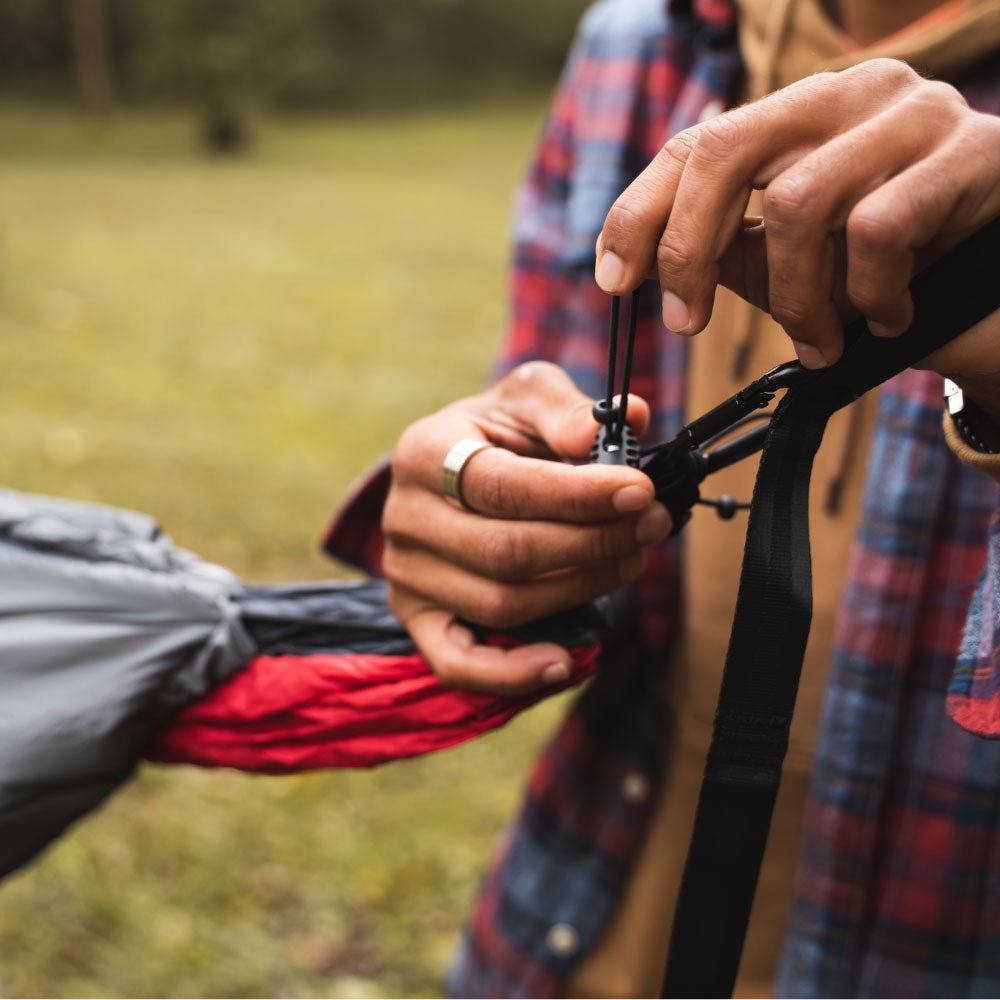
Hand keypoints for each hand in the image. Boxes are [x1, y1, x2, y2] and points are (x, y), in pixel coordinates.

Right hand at [383, 361, 671, 694]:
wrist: (451, 469)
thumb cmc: (496, 433)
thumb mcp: (527, 399)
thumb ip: (569, 409)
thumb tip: (631, 419)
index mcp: (424, 451)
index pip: (502, 486)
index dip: (576, 495)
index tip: (640, 492)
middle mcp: (404, 517)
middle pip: (506, 551)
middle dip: (592, 543)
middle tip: (651, 526)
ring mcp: (406, 574)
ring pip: (499, 603)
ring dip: (578, 590)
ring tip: (630, 561)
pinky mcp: (416, 617)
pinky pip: (457, 664)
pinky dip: (513, 673)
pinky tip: (564, 663)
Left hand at [594, 58, 999, 385]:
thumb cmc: (897, 261)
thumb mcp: (799, 259)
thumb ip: (736, 251)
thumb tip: (652, 266)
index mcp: (800, 112)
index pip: (698, 144)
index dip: (641, 211)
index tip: (611, 279)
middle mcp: (849, 94)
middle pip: (727, 150)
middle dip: (689, 247)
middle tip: (686, 323)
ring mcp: (912, 113)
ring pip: (801, 204)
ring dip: (795, 299)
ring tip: (817, 341)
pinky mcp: (971, 152)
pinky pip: (880, 232)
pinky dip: (869, 296)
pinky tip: (888, 319)